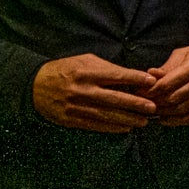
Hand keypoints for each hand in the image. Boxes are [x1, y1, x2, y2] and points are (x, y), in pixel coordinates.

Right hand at [33, 54, 156, 131]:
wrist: (35, 85)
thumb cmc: (65, 70)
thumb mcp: (84, 61)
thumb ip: (106, 69)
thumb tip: (131, 78)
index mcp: (86, 71)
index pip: (116, 75)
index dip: (135, 79)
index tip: (151, 82)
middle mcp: (83, 89)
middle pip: (115, 98)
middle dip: (136, 104)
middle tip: (153, 107)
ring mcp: (77, 106)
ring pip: (107, 115)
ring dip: (128, 119)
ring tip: (143, 121)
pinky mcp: (71, 119)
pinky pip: (96, 125)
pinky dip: (112, 127)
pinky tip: (125, 128)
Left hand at [146, 43, 188, 126]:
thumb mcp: (185, 53)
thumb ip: (168, 66)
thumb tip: (149, 75)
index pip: (167, 83)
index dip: (151, 90)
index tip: (139, 92)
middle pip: (172, 99)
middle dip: (155, 103)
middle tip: (142, 104)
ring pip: (180, 110)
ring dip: (163, 113)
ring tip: (151, 112)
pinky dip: (177, 122)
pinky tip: (165, 120)